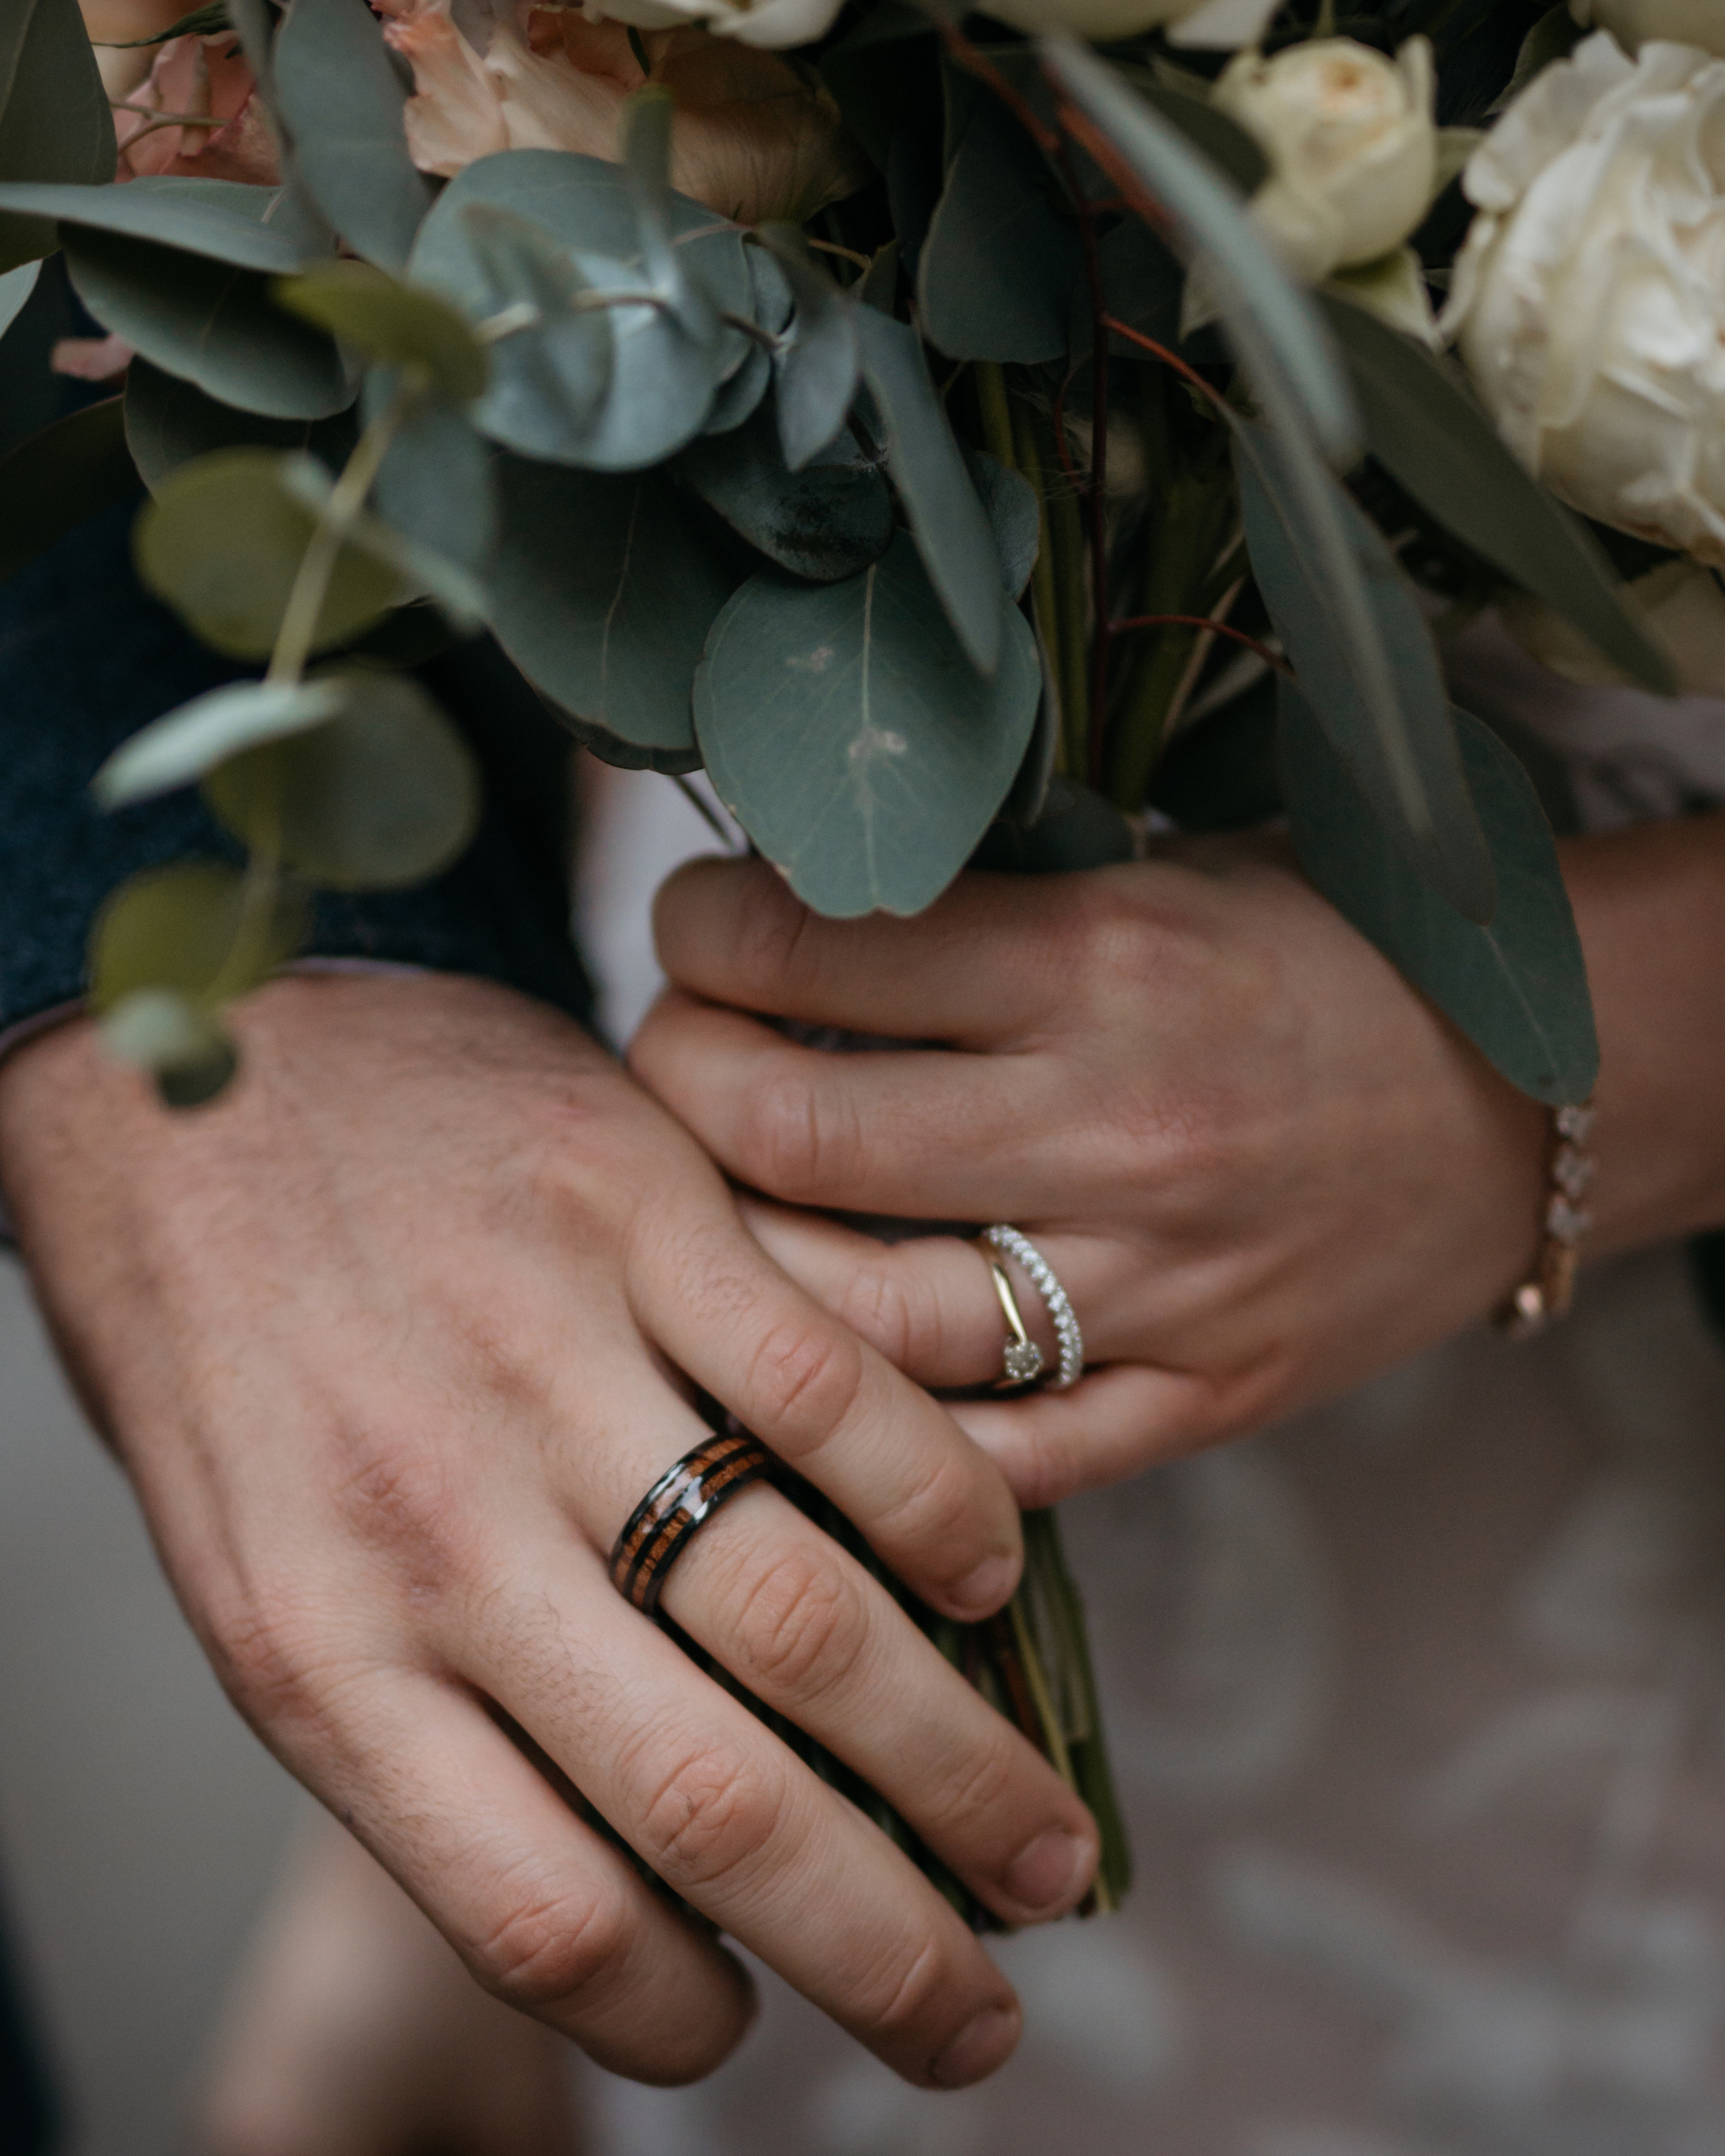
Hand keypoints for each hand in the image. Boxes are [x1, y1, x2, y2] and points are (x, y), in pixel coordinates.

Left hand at [0, 972, 1098, 2088]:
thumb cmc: (226, 1338)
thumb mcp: (259, 1562)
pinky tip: (990, 1573)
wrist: (186, 1076)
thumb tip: (621, 1868)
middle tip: (983, 2022)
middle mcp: (436, 1530)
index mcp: (321, 1647)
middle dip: (885, 1946)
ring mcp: (546, 1364)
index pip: (536, 1913)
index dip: (676, 2012)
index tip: (747, 2020)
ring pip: (807, 1616)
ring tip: (1043, 1845)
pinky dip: (944, 1505)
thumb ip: (421, 1706)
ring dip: (960, 1760)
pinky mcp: (637, 1215)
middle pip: (712, 1802)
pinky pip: (836, 1396)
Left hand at [631, 837, 1556, 1502]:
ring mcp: (1159, 1285)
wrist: (1529, 1104)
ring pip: (864, 1321)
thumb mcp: (1161, 883)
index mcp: (1109, 960)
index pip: (819, 952)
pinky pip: (993, 1453)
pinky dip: (885, 1423)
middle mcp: (1121, 1126)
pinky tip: (824, 1362)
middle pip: (799, 1135)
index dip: (707, 932)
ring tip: (720, 1201)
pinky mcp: (1199, 1398)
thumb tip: (771, 919)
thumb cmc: (1322, 965)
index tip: (690, 926)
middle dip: (682, 1083)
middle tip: (671, 1053)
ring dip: (743, 1261)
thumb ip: (981, 913)